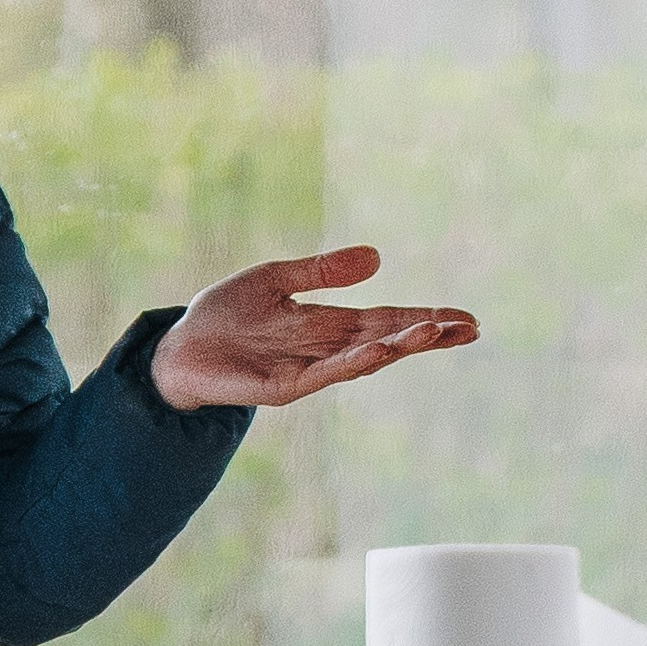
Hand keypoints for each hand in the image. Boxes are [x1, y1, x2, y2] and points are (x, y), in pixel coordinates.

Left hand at [151, 246, 476, 412]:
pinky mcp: (282, 388)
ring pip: (363, 359)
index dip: (424, 318)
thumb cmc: (221, 315)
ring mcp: (306, 372)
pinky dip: (355, 362)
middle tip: (471, 328)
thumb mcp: (276, 279)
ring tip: (437, 332)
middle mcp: (323, 351)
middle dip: (428, 335)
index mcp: (326, 325)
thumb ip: (323, 271)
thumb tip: (377, 257)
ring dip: (400, 346)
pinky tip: (381, 351)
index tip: (464, 318)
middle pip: (387, 341)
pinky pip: (325, 374)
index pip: (386, 321)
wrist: (175, 347)